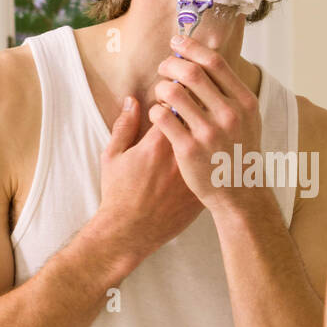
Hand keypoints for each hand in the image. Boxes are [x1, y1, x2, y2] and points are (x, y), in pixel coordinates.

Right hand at [95, 95, 202, 269]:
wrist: (129, 232)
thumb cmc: (118, 194)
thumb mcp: (113, 156)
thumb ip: (124, 125)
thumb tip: (132, 100)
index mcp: (158, 143)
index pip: (178, 104)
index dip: (178, 95)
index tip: (175, 93)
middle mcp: (180, 157)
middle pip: (199, 120)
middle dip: (197, 108)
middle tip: (193, 105)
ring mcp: (193, 176)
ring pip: (209, 144)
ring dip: (206, 132)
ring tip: (200, 130)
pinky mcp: (200, 192)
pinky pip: (213, 167)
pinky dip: (211, 157)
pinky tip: (205, 156)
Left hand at [149, 34, 262, 210]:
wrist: (240, 193)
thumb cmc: (240, 152)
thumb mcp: (248, 120)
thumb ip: (232, 92)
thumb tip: (210, 60)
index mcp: (245, 102)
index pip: (215, 62)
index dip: (192, 47)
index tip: (177, 42)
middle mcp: (229, 115)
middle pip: (191, 72)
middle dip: (170, 64)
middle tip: (163, 66)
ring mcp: (209, 133)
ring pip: (173, 92)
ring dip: (161, 87)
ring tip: (160, 92)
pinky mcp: (189, 150)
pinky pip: (162, 118)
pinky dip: (155, 110)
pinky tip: (157, 114)